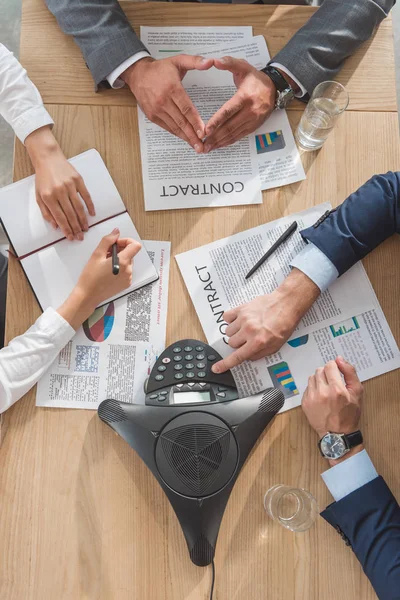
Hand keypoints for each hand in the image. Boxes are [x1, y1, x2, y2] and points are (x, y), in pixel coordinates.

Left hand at [25, 126, 94, 240]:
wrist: (48, 159)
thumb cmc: (43, 178)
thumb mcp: (38, 196)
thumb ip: (46, 212)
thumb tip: (56, 226)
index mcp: (48, 197)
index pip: (59, 218)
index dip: (66, 229)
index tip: (71, 237)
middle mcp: (59, 192)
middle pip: (70, 215)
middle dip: (76, 228)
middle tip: (80, 236)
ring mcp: (70, 186)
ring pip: (79, 207)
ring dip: (83, 220)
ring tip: (86, 228)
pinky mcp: (78, 180)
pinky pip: (86, 196)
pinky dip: (90, 206)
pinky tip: (92, 214)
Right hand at [57, 228, 140, 328]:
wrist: (88, 296)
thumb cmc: (90, 277)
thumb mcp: (96, 255)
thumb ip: (108, 241)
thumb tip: (116, 232)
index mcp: (123, 262)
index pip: (135, 245)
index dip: (126, 241)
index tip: (116, 243)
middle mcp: (129, 270)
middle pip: (130, 254)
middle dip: (120, 250)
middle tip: (105, 253)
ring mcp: (128, 278)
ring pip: (128, 262)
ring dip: (119, 259)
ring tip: (105, 263)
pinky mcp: (126, 284)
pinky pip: (126, 271)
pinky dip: (120, 268)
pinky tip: (107, 271)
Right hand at [122, 55, 212, 151]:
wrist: (138, 74)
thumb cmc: (160, 68)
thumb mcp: (178, 60)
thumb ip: (195, 61)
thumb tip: (210, 62)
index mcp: (172, 88)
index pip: (186, 108)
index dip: (195, 122)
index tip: (204, 132)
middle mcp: (163, 100)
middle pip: (181, 121)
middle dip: (192, 135)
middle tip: (202, 146)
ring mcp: (156, 109)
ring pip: (174, 127)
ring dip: (186, 137)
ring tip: (196, 146)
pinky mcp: (152, 115)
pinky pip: (167, 127)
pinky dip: (177, 134)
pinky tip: (185, 139)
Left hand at [204, 57, 275, 151]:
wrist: (274, 88)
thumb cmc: (255, 78)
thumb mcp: (243, 66)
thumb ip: (229, 63)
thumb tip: (215, 61)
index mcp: (245, 97)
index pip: (229, 111)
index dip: (217, 121)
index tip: (206, 129)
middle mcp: (250, 111)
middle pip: (230, 126)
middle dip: (215, 136)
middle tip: (202, 143)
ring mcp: (253, 121)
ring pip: (234, 134)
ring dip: (220, 142)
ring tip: (207, 148)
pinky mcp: (253, 127)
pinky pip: (239, 136)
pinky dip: (228, 142)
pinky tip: (218, 145)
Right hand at [212, 269, 319, 373]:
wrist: (286, 304)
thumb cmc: (284, 324)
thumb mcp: (276, 346)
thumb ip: (259, 354)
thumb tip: (246, 357)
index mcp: (258, 342)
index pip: (237, 357)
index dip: (225, 364)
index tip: (216, 368)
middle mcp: (249, 331)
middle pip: (231, 343)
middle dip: (238, 343)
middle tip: (248, 338)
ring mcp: (244, 319)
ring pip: (228, 332)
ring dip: (235, 332)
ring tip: (246, 328)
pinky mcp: (241, 308)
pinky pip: (226, 317)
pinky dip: (231, 320)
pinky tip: (240, 320)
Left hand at [302, 357, 363, 464]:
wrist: (337, 434)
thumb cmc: (349, 414)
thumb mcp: (357, 393)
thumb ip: (350, 373)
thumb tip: (339, 359)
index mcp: (336, 389)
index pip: (330, 365)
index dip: (334, 368)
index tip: (337, 374)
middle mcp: (322, 392)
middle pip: (320, 370)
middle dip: (327, 373)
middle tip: (333, 383)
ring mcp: (311, 398)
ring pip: (312, 378)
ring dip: (319, 380)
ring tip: (326, 390)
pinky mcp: (304, 403)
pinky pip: (307, 388)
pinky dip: (314, 389)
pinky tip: (321, 398)